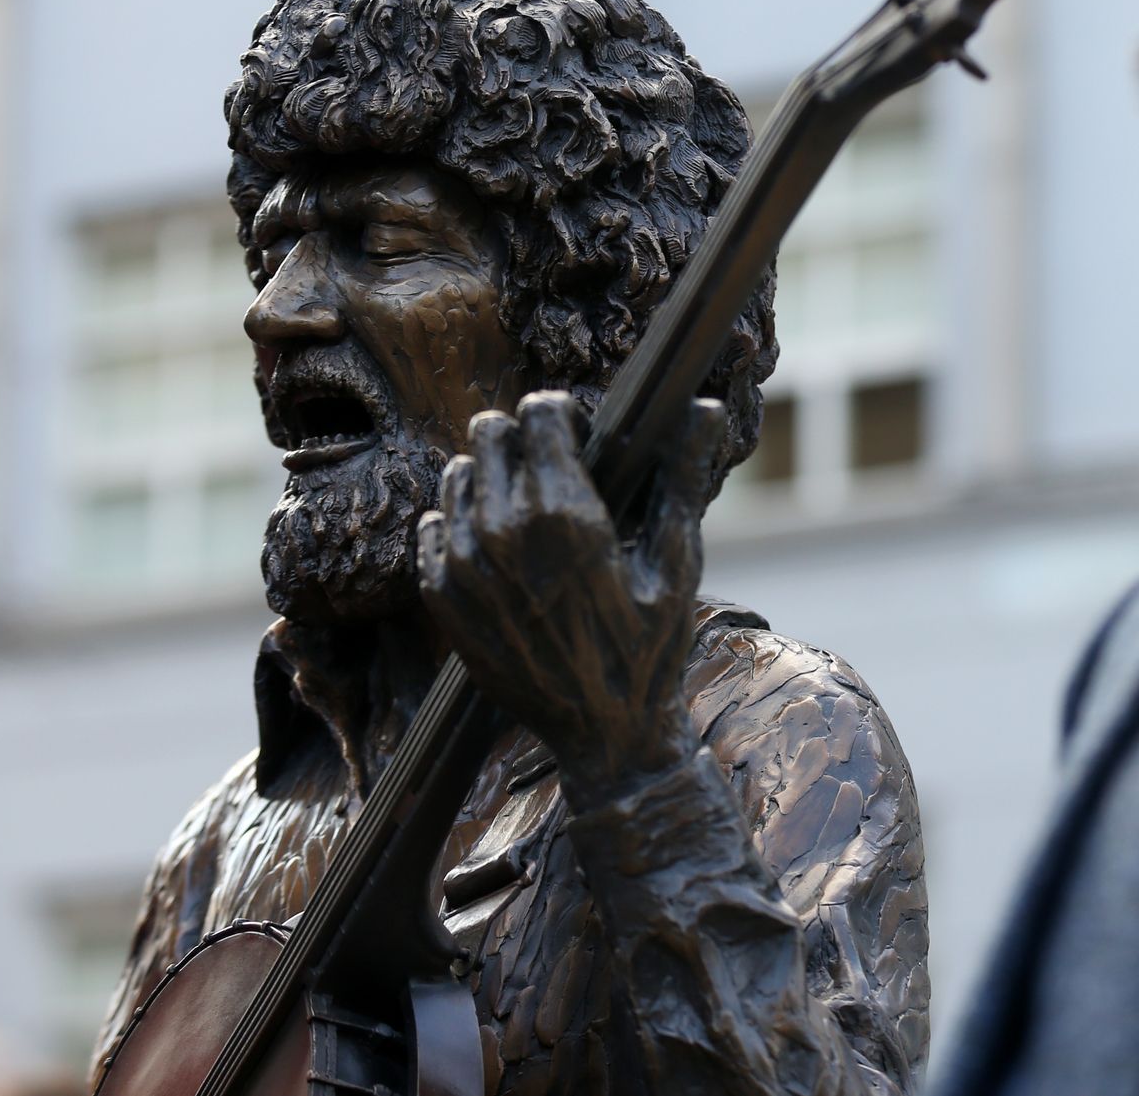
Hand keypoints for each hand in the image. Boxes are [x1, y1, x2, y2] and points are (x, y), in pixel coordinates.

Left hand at [414, 390, 725, 797]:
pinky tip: (500, 548)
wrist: (603, 734)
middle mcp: (502, 532)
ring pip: (458, 473)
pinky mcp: (440, 596)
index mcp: (563, 514)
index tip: (581, 440)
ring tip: (529, 513)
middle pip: (490, 432)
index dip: (563, 417)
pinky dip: (462, 523)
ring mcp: (462, 565)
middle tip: (556, 473)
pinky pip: (434, 524)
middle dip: (524, 440)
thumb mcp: (676, 561)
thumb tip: (704, 405)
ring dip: (491, 479)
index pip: (537, 412)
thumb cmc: (650, 647)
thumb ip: (682, 474)